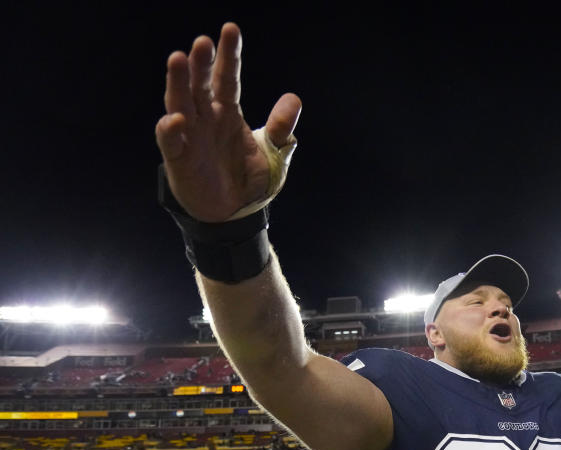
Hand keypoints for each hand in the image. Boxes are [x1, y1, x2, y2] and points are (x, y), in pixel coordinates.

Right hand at [155, 23, 301, 221]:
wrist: (235, 214)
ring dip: (178, 82)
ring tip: (178, 59)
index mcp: (228, 112)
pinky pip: (172, 141)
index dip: (229, 55)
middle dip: (201, 63)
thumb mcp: (274, 154)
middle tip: (203, 42)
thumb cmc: (250, 180)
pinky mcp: (180, 158)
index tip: (231, 29)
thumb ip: (280, 127)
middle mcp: (206, 118)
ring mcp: (190, 136)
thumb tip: (294, 100)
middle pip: (201, 84)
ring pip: (179, 103)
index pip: (228, 78)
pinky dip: (171, 130)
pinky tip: (176, 119)